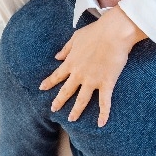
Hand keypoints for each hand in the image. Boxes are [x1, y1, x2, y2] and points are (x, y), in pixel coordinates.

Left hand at [40, 8, 146, 126]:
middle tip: (53, 109)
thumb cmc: (96, 32)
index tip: (41, 88)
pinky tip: (101, 123)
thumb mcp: (76, 38)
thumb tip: (57, 57)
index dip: (49, 82)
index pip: (57, 75)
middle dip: (59, 101)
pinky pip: (104, 102)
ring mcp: (92, 80)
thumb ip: (66, 49)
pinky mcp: (107, 83)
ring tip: (72, 119)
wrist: (114, 33)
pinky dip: (103, 114)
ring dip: (76, 110)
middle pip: (67, 91)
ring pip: (82, 100)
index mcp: (71, 62)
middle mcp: (79, 74)